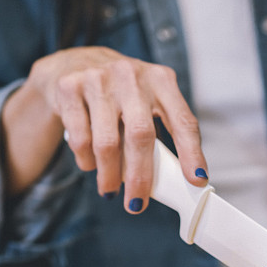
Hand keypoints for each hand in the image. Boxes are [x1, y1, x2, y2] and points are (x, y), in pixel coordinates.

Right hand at [17, 46, 206, 211]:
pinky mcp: (70, 88)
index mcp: (161, 81)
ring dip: (109, 175)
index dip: (192, 153)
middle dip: (140, 177)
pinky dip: (87, 161)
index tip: (197, 180)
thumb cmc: (122, 92)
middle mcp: (132, 76)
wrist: (74, 62)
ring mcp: (99, 79)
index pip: (183, 121)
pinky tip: (91, 165)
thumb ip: (162, 128)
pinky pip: (80, 139)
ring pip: (106, 143)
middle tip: (137, 204)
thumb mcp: (148, 99)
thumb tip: (176, 177)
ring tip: (110, 190)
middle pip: (141, 136)